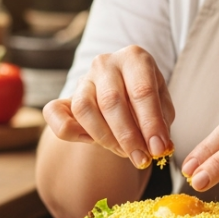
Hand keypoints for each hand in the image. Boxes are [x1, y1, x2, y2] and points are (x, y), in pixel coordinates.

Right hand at [42, 46, 174, 168]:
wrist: (121, 95)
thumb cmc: (145, 100)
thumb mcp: (162, 105)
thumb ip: (161, 123)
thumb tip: (160, 147)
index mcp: (134, 58)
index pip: (142, 91)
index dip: (151, 123)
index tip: (158, 149)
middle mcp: (105, 63)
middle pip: (111, 101)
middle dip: (128, 136)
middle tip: (141, 159)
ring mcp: (83, 80)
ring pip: (84, 109)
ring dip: (105, 137)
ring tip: (123, 152)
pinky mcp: (64, 98)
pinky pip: (56, 115)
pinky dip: (72, 133)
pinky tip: (92, 142)